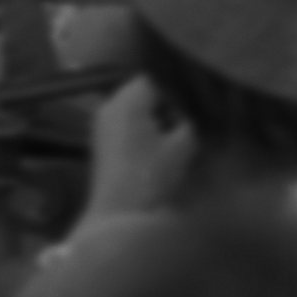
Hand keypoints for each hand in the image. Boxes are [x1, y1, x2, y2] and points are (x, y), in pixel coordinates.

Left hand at [82, 70, 198, 227]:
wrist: (119, 219)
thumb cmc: (151, 179)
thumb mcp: (182, 147)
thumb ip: (189, 121)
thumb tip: (192, 111)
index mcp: (127, 99)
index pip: (156, 77)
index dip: (178, 90)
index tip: (194, 107)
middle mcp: (109, 105)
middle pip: (144, 91)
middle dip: (167, 104)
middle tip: (189, 122)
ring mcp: (102, 125)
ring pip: (136, 109)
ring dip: (156, 119)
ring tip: (176, 138)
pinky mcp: (102, 145)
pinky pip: (127, 126)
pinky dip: (143, 132)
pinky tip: (159, 151)